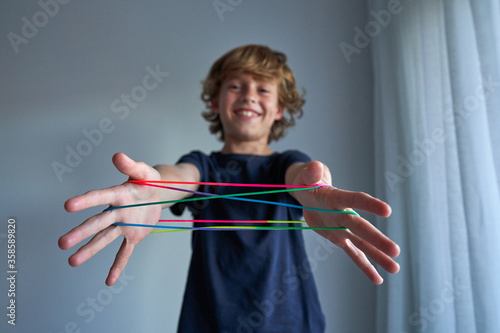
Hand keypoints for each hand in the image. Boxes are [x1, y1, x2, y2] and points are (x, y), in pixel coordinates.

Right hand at [58, 152, 162, 285]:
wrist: (159, 195)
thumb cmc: (150, 182)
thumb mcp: (146, 173)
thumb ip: (132, 166)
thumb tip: (117, 155)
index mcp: (119, 194)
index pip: (101, 197)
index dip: (86, 201)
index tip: (68, 205)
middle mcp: (117, 211)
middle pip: (98, 223)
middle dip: (81, 233)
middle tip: (62, 243)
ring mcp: (123, 225)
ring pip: (105, 239)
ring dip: (90, 250)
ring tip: (72, 261)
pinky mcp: (133, 237)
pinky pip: (124, 253)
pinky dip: (118, 267)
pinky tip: (109, 281)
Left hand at [292, 161, 399, 283]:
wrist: (310, 194)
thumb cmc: (307, 183)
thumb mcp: (304, 178)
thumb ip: (310, 174)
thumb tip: (315, 166)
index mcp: (337, 197)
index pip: (355, 199)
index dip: (369, 204)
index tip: (387, 210)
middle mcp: (344, 213)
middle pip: (361, 227)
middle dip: (377, 239)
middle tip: (396, 250)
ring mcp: (343, 227)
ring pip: (362, 244)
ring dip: (378, 256)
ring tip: (396, 269)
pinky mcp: (339, 238)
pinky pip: (353, 254)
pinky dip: (364, 266)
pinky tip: (378, 279)